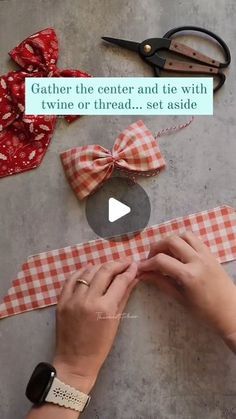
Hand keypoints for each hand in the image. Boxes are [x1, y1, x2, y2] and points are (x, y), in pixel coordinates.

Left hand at [53, 260, 137, 393]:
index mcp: (104, 308)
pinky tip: (89, 270)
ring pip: (88, 271)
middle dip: (117, 264)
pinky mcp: (61, 301)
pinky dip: (82, 272)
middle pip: (104, 271)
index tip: (134, 264)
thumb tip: (134, 279)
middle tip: (125, 262)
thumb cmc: (100, 346)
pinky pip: (71, 279)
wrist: (75, 361)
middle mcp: (88, 299)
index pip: (120, 281)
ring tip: (109, 266)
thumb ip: (123, 297)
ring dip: (100, 266)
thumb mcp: (115, 321)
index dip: (129, 270)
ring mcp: (72, 299)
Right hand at [139, 233, 235, 344]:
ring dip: (171, 241)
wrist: (230, 312)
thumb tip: (143, 275)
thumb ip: (161, 283)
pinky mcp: (211, 254)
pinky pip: (195, 240)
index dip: (147, 263)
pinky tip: (179, 254)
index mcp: (189, 275)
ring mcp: (206, 255)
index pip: (161, 260)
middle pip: (171, 240)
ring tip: (166, 253)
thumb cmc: (205, 311)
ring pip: (184, 235)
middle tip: (152, 258)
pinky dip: (183, 242)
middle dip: (157, 247)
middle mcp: (197, 261)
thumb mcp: (180, 298)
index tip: (140, 268)